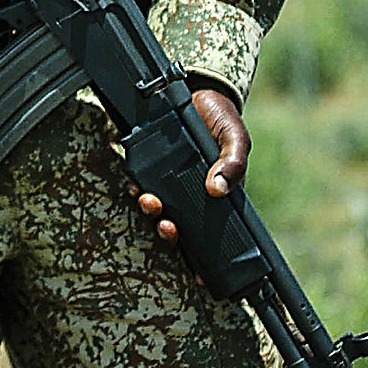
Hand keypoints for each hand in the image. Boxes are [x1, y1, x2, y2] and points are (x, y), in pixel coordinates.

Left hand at [134, 84, 249, 247]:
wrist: (198, 90)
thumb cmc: (221, 119)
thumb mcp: (236, 138)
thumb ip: (233, 161)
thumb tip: (219, 188)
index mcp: (214, 195)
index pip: (209, 235)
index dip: (202, 259)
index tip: (198, 277)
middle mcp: (190, 193)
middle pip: (179, 227)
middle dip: (169, 233)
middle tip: (166, 225)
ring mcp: (169, 181)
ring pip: (157, 209)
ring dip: (150, 212)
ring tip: (148, 201)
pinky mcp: (151, 164)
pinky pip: (140, 184)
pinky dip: (134, 188)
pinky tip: (132, 186)